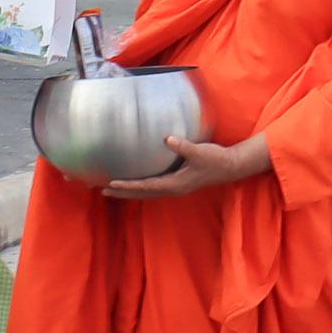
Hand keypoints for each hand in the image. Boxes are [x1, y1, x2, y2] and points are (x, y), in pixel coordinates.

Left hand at [103, 136, 257, 199]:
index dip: (127, 186)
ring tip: (111, 188)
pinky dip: (140, 186)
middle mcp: (171, 189)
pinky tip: (134, 180)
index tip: (111, 184)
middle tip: (101, 190)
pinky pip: (153, 186)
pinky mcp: (177, 182)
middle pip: (141, 194)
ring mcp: (174, 187)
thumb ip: (183, 146)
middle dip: (122, 193)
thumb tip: (167, 138)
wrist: (230, 167)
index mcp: (174, 185)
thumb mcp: (200, 153)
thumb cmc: (215, 160)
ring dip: (129, 191)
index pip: (145, 186)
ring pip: (146, 192)